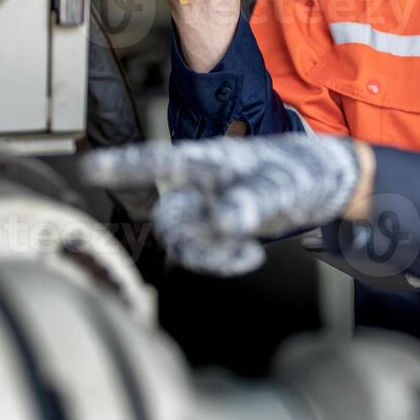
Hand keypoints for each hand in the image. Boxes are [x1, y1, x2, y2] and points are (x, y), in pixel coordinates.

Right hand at [81, 134, 368, 275]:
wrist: (330, 183)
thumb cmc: (304, 169)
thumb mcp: (281, 185)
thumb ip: (251, 202)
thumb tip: (225, 223)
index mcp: (211, 159)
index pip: (159, 161)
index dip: (123, 165)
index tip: (89, 167)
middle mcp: (203, 182)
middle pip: (168, 218)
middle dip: (190, 240)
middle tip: (231, 241)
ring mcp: (212, 204)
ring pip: (184, 240)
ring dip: (209, 256)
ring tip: (246, 252)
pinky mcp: (224, 225)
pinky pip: (205, 251)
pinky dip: (224, 261)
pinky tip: (251, 256)